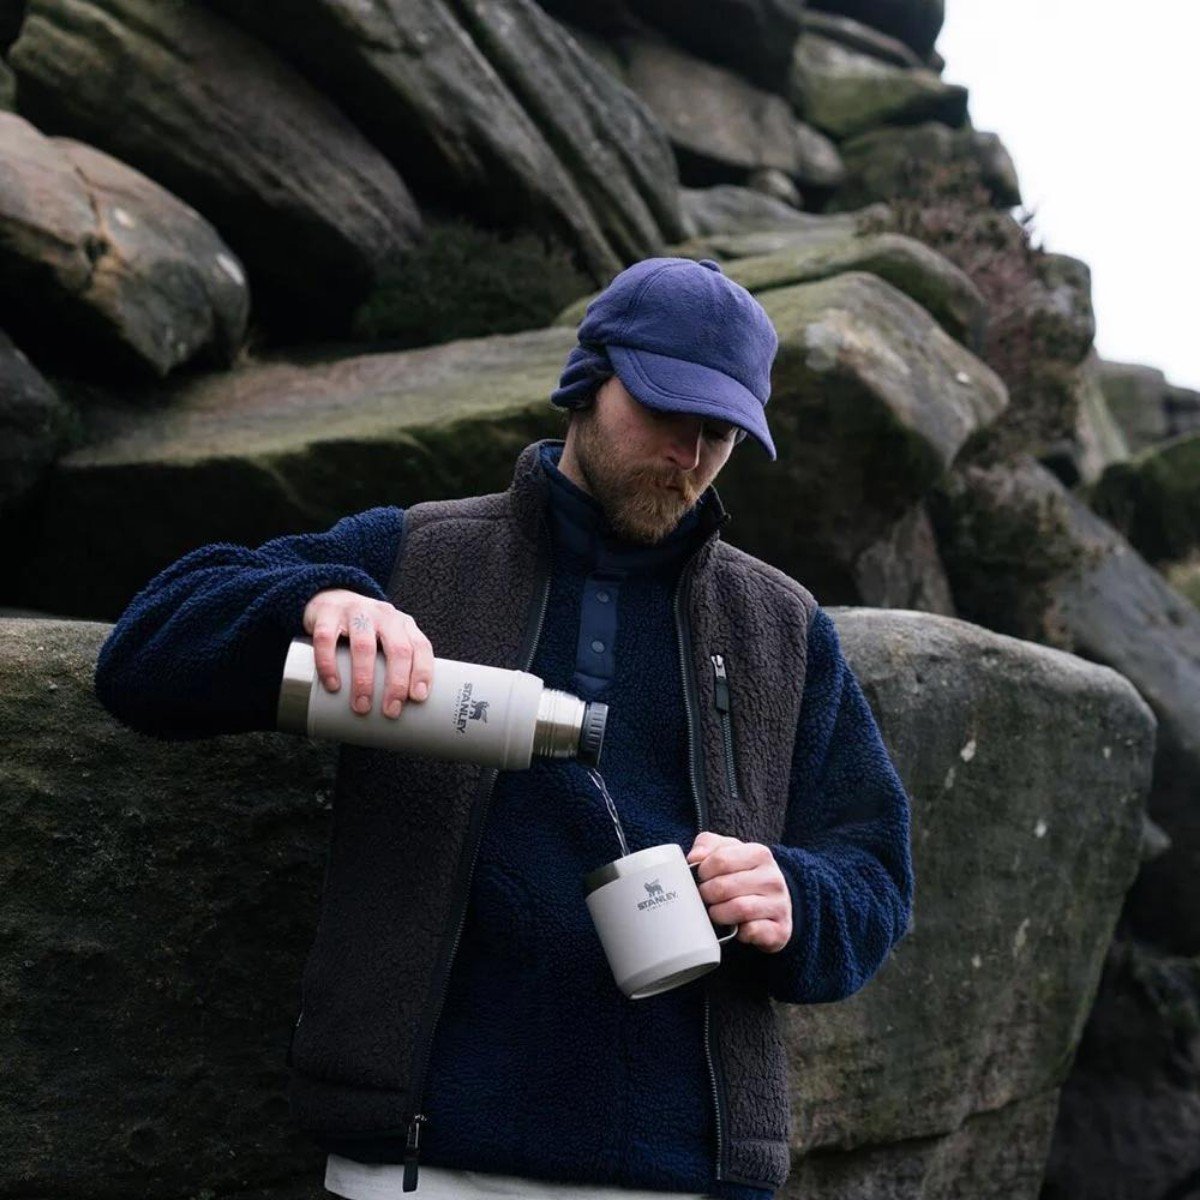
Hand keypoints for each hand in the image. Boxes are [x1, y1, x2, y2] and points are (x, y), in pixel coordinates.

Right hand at [302, 588, 434, 719]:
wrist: (331, 597)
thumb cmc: (365, 628)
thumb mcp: (386, 638)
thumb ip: (395, 663)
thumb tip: (402, 709)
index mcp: (403, 624)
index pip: (420, 646)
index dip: (422, 671)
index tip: (418, 697)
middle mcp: (384, 615)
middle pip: (397, 649)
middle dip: (396, 683)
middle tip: (390, 710)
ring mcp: (356, 612)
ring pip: (364, 645)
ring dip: (364, 679)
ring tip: (362, 706)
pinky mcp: (327, 614)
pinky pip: (327, 639)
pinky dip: (330, 665)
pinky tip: (333, 685)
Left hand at [686, 832, 792, 952]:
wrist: (773, 903)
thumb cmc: (743, 875)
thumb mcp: (727, 852)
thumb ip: (708, 845)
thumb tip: (694, 858)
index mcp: (759, 854)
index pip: (720, 860)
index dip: (703, 872)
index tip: (702, 878)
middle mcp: (773, 878)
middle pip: (724, 887)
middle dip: (706, 895)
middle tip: (705, 897)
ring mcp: (779, 905)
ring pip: (738, 909)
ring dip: (718, 914)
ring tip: (715, 912)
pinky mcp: (780, 930)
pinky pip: (751, 931)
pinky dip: (738, 932)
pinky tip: (735, 927)